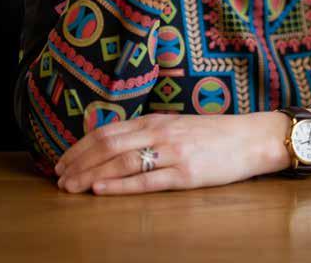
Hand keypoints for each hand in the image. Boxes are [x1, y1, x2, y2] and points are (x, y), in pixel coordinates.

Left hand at [54, 112, 262, 194]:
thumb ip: (151, 132)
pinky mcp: (185, 173)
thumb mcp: (178, 125)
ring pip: (121, 162)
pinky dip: (119, 186)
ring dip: (91, 175)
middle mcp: (160, 132)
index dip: (81, 146)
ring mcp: (172, 152)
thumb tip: (119, 144)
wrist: (251, 138)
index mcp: (157, 120)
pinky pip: (146, 180)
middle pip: (108, 145)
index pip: (109, 130)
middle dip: (79, 162)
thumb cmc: (215, 134)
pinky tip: (100, 191)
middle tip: (58, 178)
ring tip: (71, 186)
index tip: (63, 160)